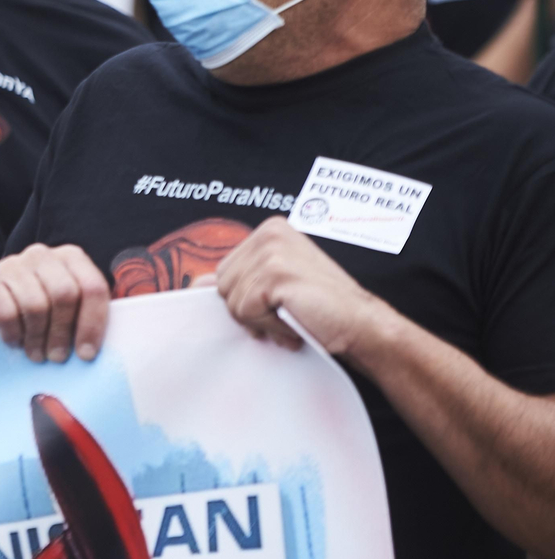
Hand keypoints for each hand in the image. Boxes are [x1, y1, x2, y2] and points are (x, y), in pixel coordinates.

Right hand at [0, 243, 109, 362]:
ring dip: (37, 338)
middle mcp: (42, 254)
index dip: (93, 323)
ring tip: (36, 355)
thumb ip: (87, 318)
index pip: (93, 286)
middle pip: (65, 293)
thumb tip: (116, 347)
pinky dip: (13, 334)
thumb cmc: (37, 322)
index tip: (86, 355)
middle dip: (63, 332)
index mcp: (71, 258)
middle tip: (58, 358)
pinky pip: (6, 312)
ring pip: (35, 304)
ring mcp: (11, 263)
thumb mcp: (67, 316)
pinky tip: (14, 342)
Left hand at [213, 217, 391, 355]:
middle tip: (286, 315)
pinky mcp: (275, 275)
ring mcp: (272, 252)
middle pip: (223, 283)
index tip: (277, 305)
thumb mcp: (274, 288)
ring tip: (294, 318)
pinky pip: (246, 312)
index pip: (225, 270)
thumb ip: (239, 280)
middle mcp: (269, 234)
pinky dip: (270, 327)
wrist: (364, 326)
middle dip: (249, 309)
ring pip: (232, 301)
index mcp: (270, 231)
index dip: (245, 298)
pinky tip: (297, 322)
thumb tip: (195, 283)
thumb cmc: (322, 309)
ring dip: (262, 321)